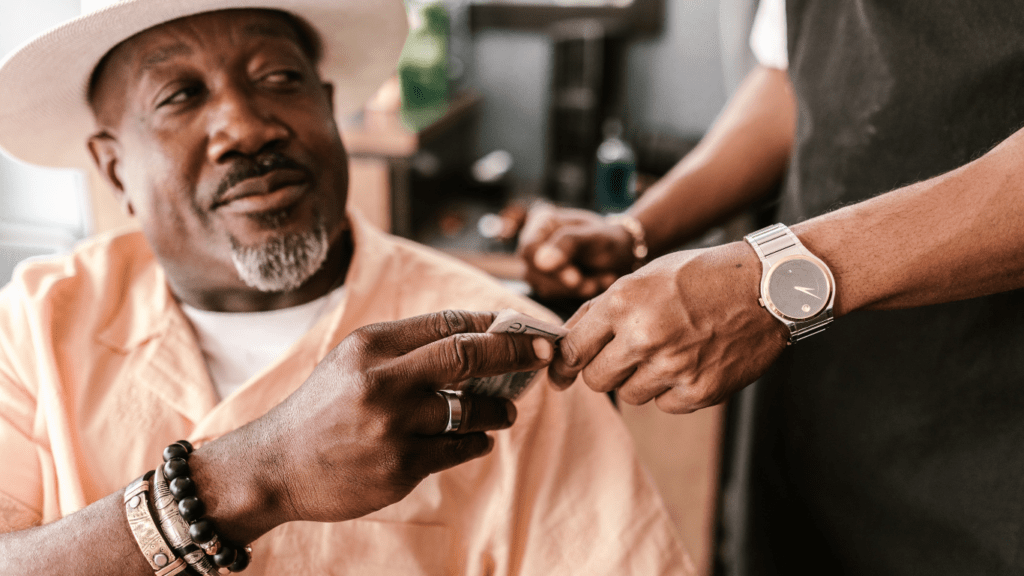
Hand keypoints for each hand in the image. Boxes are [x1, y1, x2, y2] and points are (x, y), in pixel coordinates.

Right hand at [260, 310, 554, 523]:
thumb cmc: (320, 409)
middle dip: (517, 351)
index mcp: (370, 345)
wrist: (274, 466)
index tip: (521, 327)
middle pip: (468, 354)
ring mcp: (392, 426)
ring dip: (500, 407)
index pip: (447, 322)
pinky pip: (460, 448)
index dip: (492, 323)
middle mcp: (382, 381)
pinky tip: (479, 439)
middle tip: (546, 353)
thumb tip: (474, 334)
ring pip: (471, 408)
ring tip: (507, 409)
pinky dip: (478, 441)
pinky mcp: (400, 466)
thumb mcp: (351, 361)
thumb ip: (404, 347)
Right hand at [518, 203, 636, 298]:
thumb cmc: (608, 240)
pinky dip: (576, 293)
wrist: (621, 257)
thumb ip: (568, 243)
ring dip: (574, 289)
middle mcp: (534, 242)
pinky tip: (594, 284)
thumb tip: (541, 263)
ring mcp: (536, 264)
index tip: (575, 278)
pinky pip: (553, 294)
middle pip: (533, 270)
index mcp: (542, 220)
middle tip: (591, 284)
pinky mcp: (544, 282)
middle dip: (565, 281)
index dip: (548, 266)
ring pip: (543, 286)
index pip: (529, 248)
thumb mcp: (594, 237)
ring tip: (599, 280)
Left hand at [547, 242, 787, 412]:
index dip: (564, 364)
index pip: (573, 349)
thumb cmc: (699, 277)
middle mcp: (644, 336)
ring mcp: (673, 367)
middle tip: (625, 355)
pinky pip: (665, 405)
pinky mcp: (699, 391)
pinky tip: (691, 362)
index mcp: (623, 302)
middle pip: (596, 380)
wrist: (766, 287)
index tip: (563, 371)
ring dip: (640, 379)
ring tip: (667, 351)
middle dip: (603, 370)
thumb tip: (563, 344)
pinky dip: (673, 390)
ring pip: (630, 394)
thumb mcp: (643, 277)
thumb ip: (600, 310)